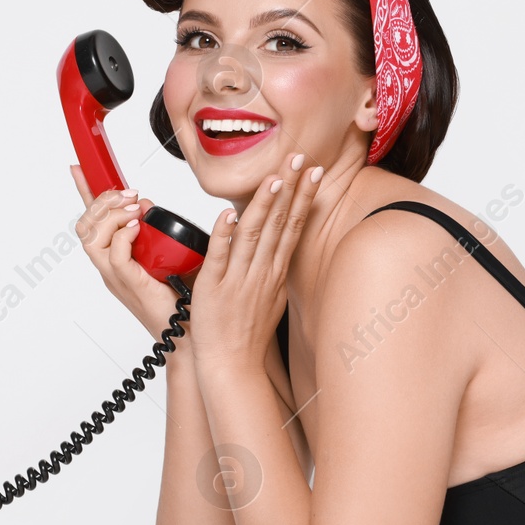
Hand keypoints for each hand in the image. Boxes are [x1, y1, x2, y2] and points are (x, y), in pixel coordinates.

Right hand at [70, 164, 192, 342]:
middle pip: (85, 226)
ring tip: (135, 211)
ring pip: (92, 238)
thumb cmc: (179, 298)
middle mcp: (109, 266)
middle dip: (104, 201)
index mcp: (115, 257)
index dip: (84, 193)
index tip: (79, 168)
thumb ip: (153, 228)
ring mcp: (115, 276)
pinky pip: (114, 255)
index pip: (92, 221)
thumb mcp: (166, 252)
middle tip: (130, 196)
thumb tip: (145, 203)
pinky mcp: (128, 284)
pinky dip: (123, 236)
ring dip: (113, 216)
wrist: (187, 331)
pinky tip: (138, 228)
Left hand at [188, 152, 322, 369]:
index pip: (292, 226)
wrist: (233, 366)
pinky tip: (228, 214)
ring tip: (273, 178)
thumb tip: (276, 243)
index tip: (311, 171)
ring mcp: (238, 280)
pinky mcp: (213, 289)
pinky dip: (224, 235)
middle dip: (290, 189)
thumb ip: (271, 266)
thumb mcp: (270, 296)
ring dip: (263, 205)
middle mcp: (261, 272)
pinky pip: (219, 257)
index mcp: (274, 272)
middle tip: (299, 159)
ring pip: (253, 235)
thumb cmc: (248, 334)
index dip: (302, 197)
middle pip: (279, 224)